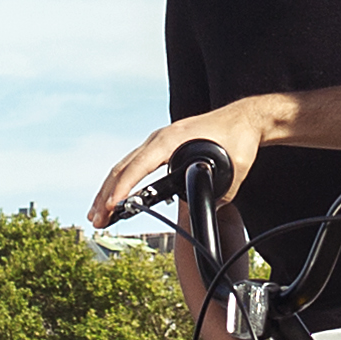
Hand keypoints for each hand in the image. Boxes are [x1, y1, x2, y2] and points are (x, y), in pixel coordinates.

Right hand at [93, 98, 286, 230]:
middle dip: (106, 195)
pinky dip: (120, 180)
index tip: (112, 206)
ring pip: (124, 166)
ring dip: (108, 190)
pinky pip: (134, 164)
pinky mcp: (162, 146)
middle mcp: (159, 138)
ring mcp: (158, 141)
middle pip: (122, 167)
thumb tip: (208, 209)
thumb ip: (222, 191)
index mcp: (171, 140)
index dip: (123, 188)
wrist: (244, 119)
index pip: (139, 166)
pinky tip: (115, 196)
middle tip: (96, 220)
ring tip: (97, 214)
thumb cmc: (238, 136)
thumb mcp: (235, 167)